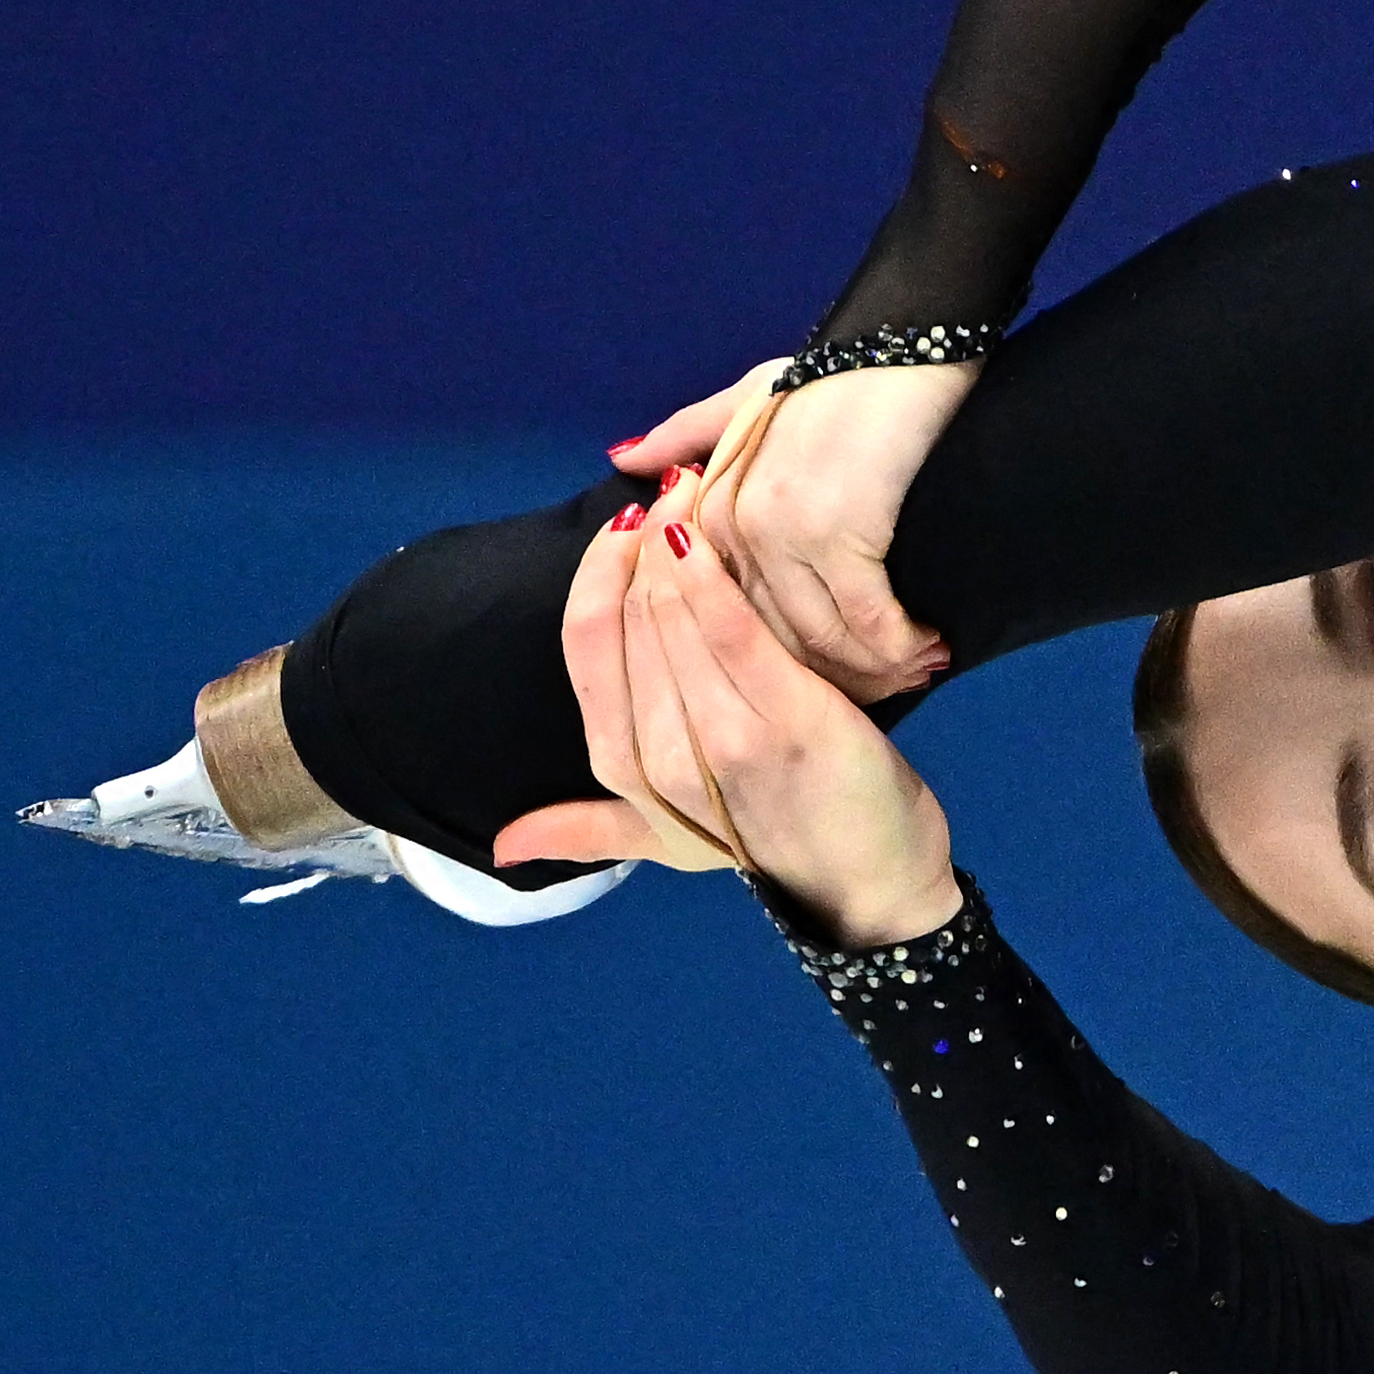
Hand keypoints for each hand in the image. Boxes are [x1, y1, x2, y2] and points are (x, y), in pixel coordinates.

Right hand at [493, 491, 962, 946]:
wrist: (870, 886)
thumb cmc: (773, 846)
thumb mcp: (670, 843)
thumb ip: (586, 829)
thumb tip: (502, 847)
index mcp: (624, 772)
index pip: (584, 649)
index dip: (595, 577)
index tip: (623, 528)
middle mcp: (660, 759)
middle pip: (627, 621)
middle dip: (640, 544)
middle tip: (669, 487)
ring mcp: (724, 741)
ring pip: (673, 618)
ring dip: (678, 544)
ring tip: (693, 490)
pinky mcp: (788, 723)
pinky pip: (734, 633)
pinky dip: (713, 579)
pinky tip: (707, 535)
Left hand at [611, 355, 973, 700]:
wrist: (900, 342)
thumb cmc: (837, 373)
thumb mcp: (750, 396)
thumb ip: (687, 434)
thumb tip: (624, 457)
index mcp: (708, 503)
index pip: (734, 611)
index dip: (786, 651)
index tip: (836, 673)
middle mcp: (731, 525)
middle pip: (774, 636)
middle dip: (830, 672)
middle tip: (885, 687)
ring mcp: (779, 531)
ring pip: (820, 636)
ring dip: (874, 666)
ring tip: (917, 670)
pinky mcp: (836, 533)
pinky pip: (867, 619)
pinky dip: (902, 643)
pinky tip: (932, 647)